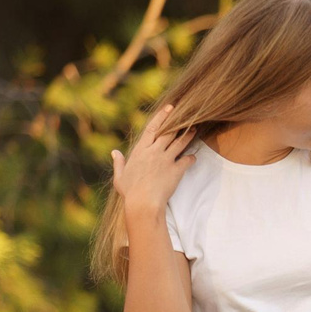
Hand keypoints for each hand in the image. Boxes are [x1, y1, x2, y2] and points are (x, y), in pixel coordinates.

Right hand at [108, 103, 197, 218]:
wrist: (143, 203)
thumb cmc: (130, 192)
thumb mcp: (120, 176)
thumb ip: (119, 163)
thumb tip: (114, 152)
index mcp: (140, 150)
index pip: (153, 128)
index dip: (162, 117)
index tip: (170, 108)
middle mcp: (154, 152)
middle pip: (169, 132)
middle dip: (179, 122)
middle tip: (188, 114)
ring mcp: (166, 160)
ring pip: (180, 143)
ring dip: (188, 136)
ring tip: (195, 130)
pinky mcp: (176, 170)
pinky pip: (187, 160)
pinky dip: (191, 158)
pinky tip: (194, 157)